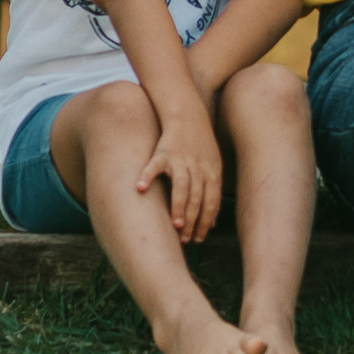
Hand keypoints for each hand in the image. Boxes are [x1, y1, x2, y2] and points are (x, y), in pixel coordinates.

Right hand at [141, 104, 223, 241]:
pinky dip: (146, 177)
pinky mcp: (163, 152)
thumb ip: (212, 193)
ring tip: (176, 225)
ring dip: (179, 207)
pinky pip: (154, 166)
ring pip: (181, 186)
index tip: (200, 237)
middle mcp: (197, 167)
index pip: (211, 201)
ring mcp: (179, 160)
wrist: (187, 114)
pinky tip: (140, 189)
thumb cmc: (200, 145)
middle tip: (187, 239)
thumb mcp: (213, 166)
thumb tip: (213, 222)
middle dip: (193, 220)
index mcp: (211, 171)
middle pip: (197, 197)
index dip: (206, 221)